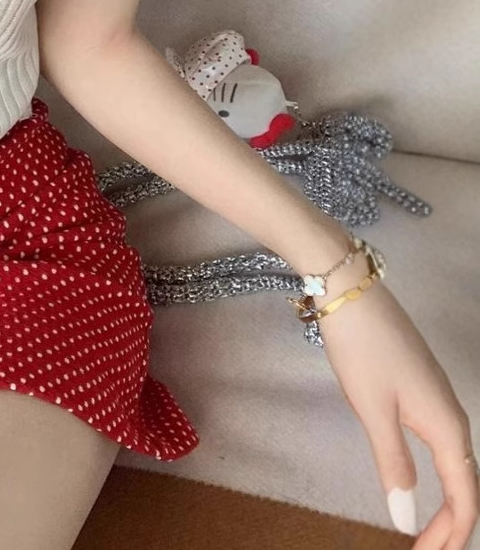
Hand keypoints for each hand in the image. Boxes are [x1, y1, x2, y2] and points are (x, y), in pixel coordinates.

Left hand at [316, 278, 477, 548]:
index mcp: (446, 427)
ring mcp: (439, 398)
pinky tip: (421, 479)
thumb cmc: (361, 350)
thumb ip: (393, 464)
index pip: (465, 498)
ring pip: (455, 463)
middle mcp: (452, 415)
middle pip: (466, 484)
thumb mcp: (373, 410)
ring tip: (428, 531)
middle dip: (453, 526)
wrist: (351, 291)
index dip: (452, 535)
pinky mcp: (422, 386)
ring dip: (447, 501)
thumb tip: (404, 518)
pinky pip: (442, 443)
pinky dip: (438, 474)